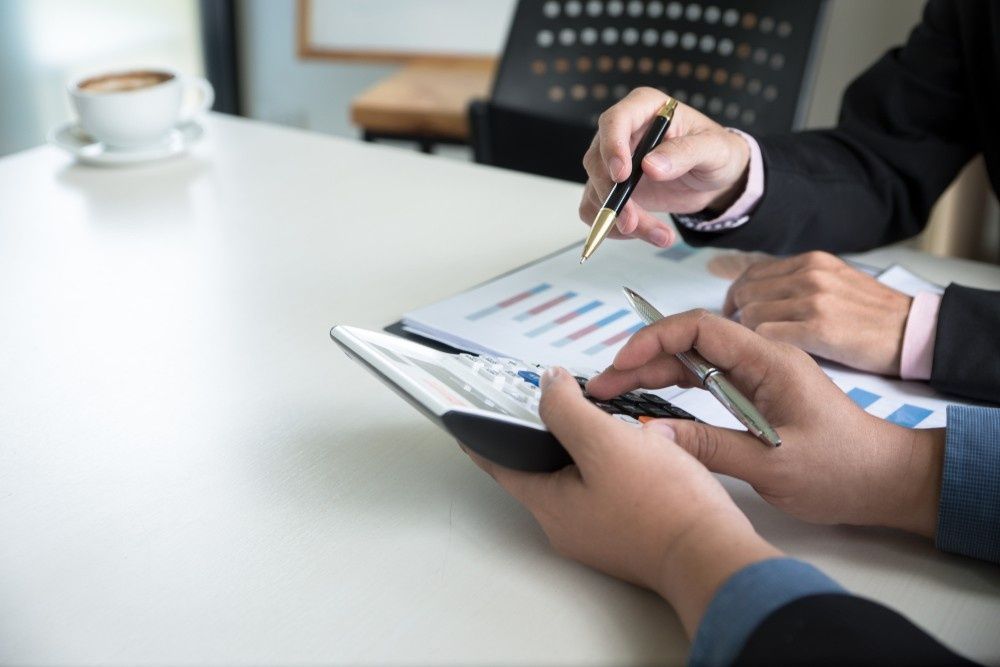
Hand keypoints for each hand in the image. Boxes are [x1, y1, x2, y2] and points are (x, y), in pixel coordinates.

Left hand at [464, 366, 779, 636]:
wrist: (714, 554)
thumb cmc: (662, 505)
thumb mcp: (605, 443)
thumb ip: (567, 410)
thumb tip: (547, 385)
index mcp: (551, 505)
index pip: (500, 466)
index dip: (481, 439)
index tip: (464, 421)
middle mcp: (567, 525)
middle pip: (538, 472)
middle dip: (536, 437)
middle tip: (539, 403)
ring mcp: (598, 533)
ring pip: (573, 480)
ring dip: (574, 449)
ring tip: (586, 415)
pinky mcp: (628, 534)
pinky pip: (603, 492)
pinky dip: (603, 465)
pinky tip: (626, 445)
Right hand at [579, 87, 750, 246]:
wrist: (712, 179)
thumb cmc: (716, 153)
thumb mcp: (713, 149)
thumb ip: (685, 153)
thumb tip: (651, 166)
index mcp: (645, 108)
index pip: (615, 121)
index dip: (612, 146)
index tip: (622, 176)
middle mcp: (622, 133)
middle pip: (597, 161)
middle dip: (613, 197)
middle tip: (633, 222)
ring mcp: (613, 162)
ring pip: (597, 191)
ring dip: (619, 219)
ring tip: (659, 235)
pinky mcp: (612, 188)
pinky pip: (597, 210)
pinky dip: (615, 228)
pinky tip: (646, 232)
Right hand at [587, 310, 944, 537]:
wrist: (886, 480)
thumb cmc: (842, 470)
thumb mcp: (772, 465)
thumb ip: (709, 447)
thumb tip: (650, 435)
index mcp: (769, 361)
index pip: (700, 329)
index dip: (654, 339)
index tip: (620, 363)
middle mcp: (761, 358)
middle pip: (689, 342)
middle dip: (641, 359)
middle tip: (602, 386)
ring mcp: (757, 374)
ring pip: (693, 360)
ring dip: (652, 372)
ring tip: (612, 392)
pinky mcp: (755, 392)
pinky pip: (706, 379)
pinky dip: (673, 386)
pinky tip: (647, 399)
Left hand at [724, 251, 912, 375]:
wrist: (915, 332)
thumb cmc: (875, 315)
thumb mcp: (838, 282)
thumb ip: (800, 282)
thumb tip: (761, 294)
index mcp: (813, 261)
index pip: (753, 273)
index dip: (737, 295)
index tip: (735, 314)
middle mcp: (810, 275)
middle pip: (746, 292)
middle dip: (735, 314)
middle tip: (739, 335)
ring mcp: (814, 300)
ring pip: (751, 313)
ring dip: (747, 333)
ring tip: (757, 347)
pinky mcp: (818, 328)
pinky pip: (766, 334)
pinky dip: (760, 345)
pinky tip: (770, 354)